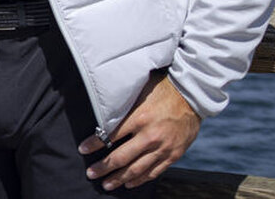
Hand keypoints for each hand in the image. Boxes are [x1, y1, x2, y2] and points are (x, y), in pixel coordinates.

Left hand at [78, 72, 200, 190]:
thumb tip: (101, 108)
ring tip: (107, 184)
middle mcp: (150, 135)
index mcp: (139, 117)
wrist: (191, 96)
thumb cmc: (162, 89)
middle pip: (121, 157)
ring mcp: (163, 147)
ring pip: (136, 169)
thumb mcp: (140, 91)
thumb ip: (123, 103)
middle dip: (103, 167)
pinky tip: (129, 183)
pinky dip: (140, 179)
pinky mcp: (173, 154)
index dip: (94, 144)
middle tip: (91, 173)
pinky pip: (154, 172)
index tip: (83, 149)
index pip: (110, 135)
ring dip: (119, 179)